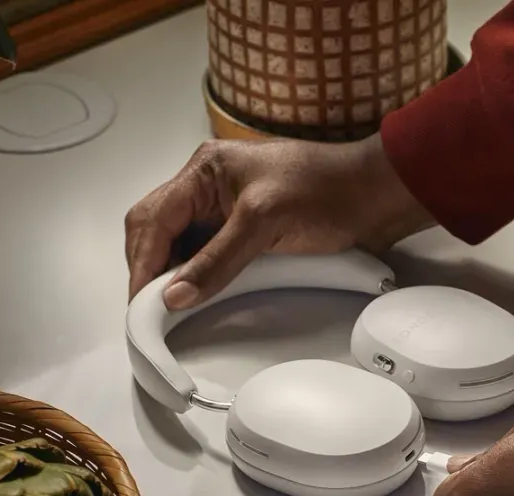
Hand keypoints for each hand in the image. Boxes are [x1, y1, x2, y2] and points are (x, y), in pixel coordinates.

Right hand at [125, 134, 433, 307]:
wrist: (373, 196)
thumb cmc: (325, 194)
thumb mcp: (264, 224)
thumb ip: (216, 261)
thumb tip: (173, 296)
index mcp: (204, 170)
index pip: (154, 218)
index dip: (143, 262)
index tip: (140, 301)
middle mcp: (206, 185)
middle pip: (156, 227)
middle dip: (147, 265)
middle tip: (148, 307)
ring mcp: (223, 207)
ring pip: (176, 240)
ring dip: (168, 271)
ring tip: (166, 306)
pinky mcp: (242, 227)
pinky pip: (203, 250)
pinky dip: (193, 272)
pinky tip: (193, 293)